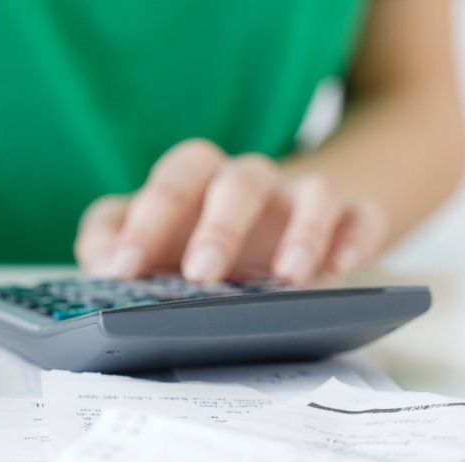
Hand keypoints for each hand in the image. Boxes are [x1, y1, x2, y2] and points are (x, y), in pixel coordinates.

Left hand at [75, 140, 387, 283]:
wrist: (247, 240)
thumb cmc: (180, 239)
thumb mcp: (135, 240)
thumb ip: (106, 239)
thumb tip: (101, 259)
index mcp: (196, 178)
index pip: (175, 179)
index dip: (148, 219)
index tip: (125, 267)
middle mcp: (249, 182)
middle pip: (241, 182)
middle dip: (220, 228)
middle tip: (201, 276)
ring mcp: (299, 201)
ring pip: (314, 192)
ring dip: (303, 231)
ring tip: (287, 278)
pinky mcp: (344, 223)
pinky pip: (363, 216)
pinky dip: (357, 236)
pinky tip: (341, 268)